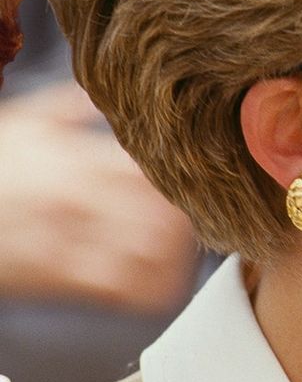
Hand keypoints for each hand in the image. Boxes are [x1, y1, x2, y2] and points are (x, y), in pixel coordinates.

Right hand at [0, 82, 198, 311]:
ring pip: (153, 254)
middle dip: (187, 216)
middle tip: (198, 217)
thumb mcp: (23, 121)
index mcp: (79, 159)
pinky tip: (161, 279)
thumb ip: (71, 106)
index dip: (183, 175)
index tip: (196, 179)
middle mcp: (82, 201)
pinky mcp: (62, 281)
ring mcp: (74, 243)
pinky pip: (125, 292)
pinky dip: (153, 288)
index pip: (153, 168)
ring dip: (176, 253)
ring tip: (183, 248)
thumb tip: (111, 89)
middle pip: (164, 212)